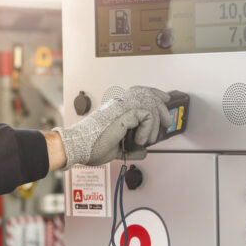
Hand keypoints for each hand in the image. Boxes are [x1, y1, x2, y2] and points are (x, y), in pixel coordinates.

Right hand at [54, 86, 172, 168]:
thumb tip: (143, 152)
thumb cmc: (90, 145)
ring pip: (150, 104)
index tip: (164, 101)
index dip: (154, 94)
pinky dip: (147, 129)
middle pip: (148, 93)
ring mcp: (121, 108)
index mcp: (116, 109)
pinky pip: (147, 116)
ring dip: (156, 123)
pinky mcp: (124, 115)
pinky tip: (140, 140)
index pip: (139, 94)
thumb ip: (131, 149)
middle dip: (162, 107)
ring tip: (149, 139)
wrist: (79, 146)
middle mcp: (119, 105)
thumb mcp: (116, 149)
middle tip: (167, 121)